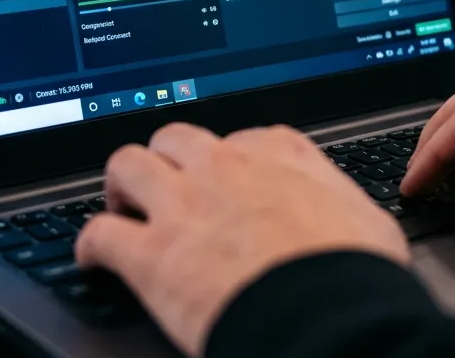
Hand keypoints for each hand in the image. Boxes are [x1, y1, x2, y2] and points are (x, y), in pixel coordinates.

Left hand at [75, 123, 408, 356]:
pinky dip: (91, 244)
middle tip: (166, 185)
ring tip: (122, 206)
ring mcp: (183, 206)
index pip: (242, 137)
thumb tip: (338, 207)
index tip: (225, 175)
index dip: (228, 160)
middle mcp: (226, 167)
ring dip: (121, 185)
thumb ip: (334, 197)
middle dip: (166, 158)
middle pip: (175, 137)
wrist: (331, 318)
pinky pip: (100, 234)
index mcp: (279, 155)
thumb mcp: (364, 215)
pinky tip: (93, 257)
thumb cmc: (355, 274)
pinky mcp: (152, 255)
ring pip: (127, 165)